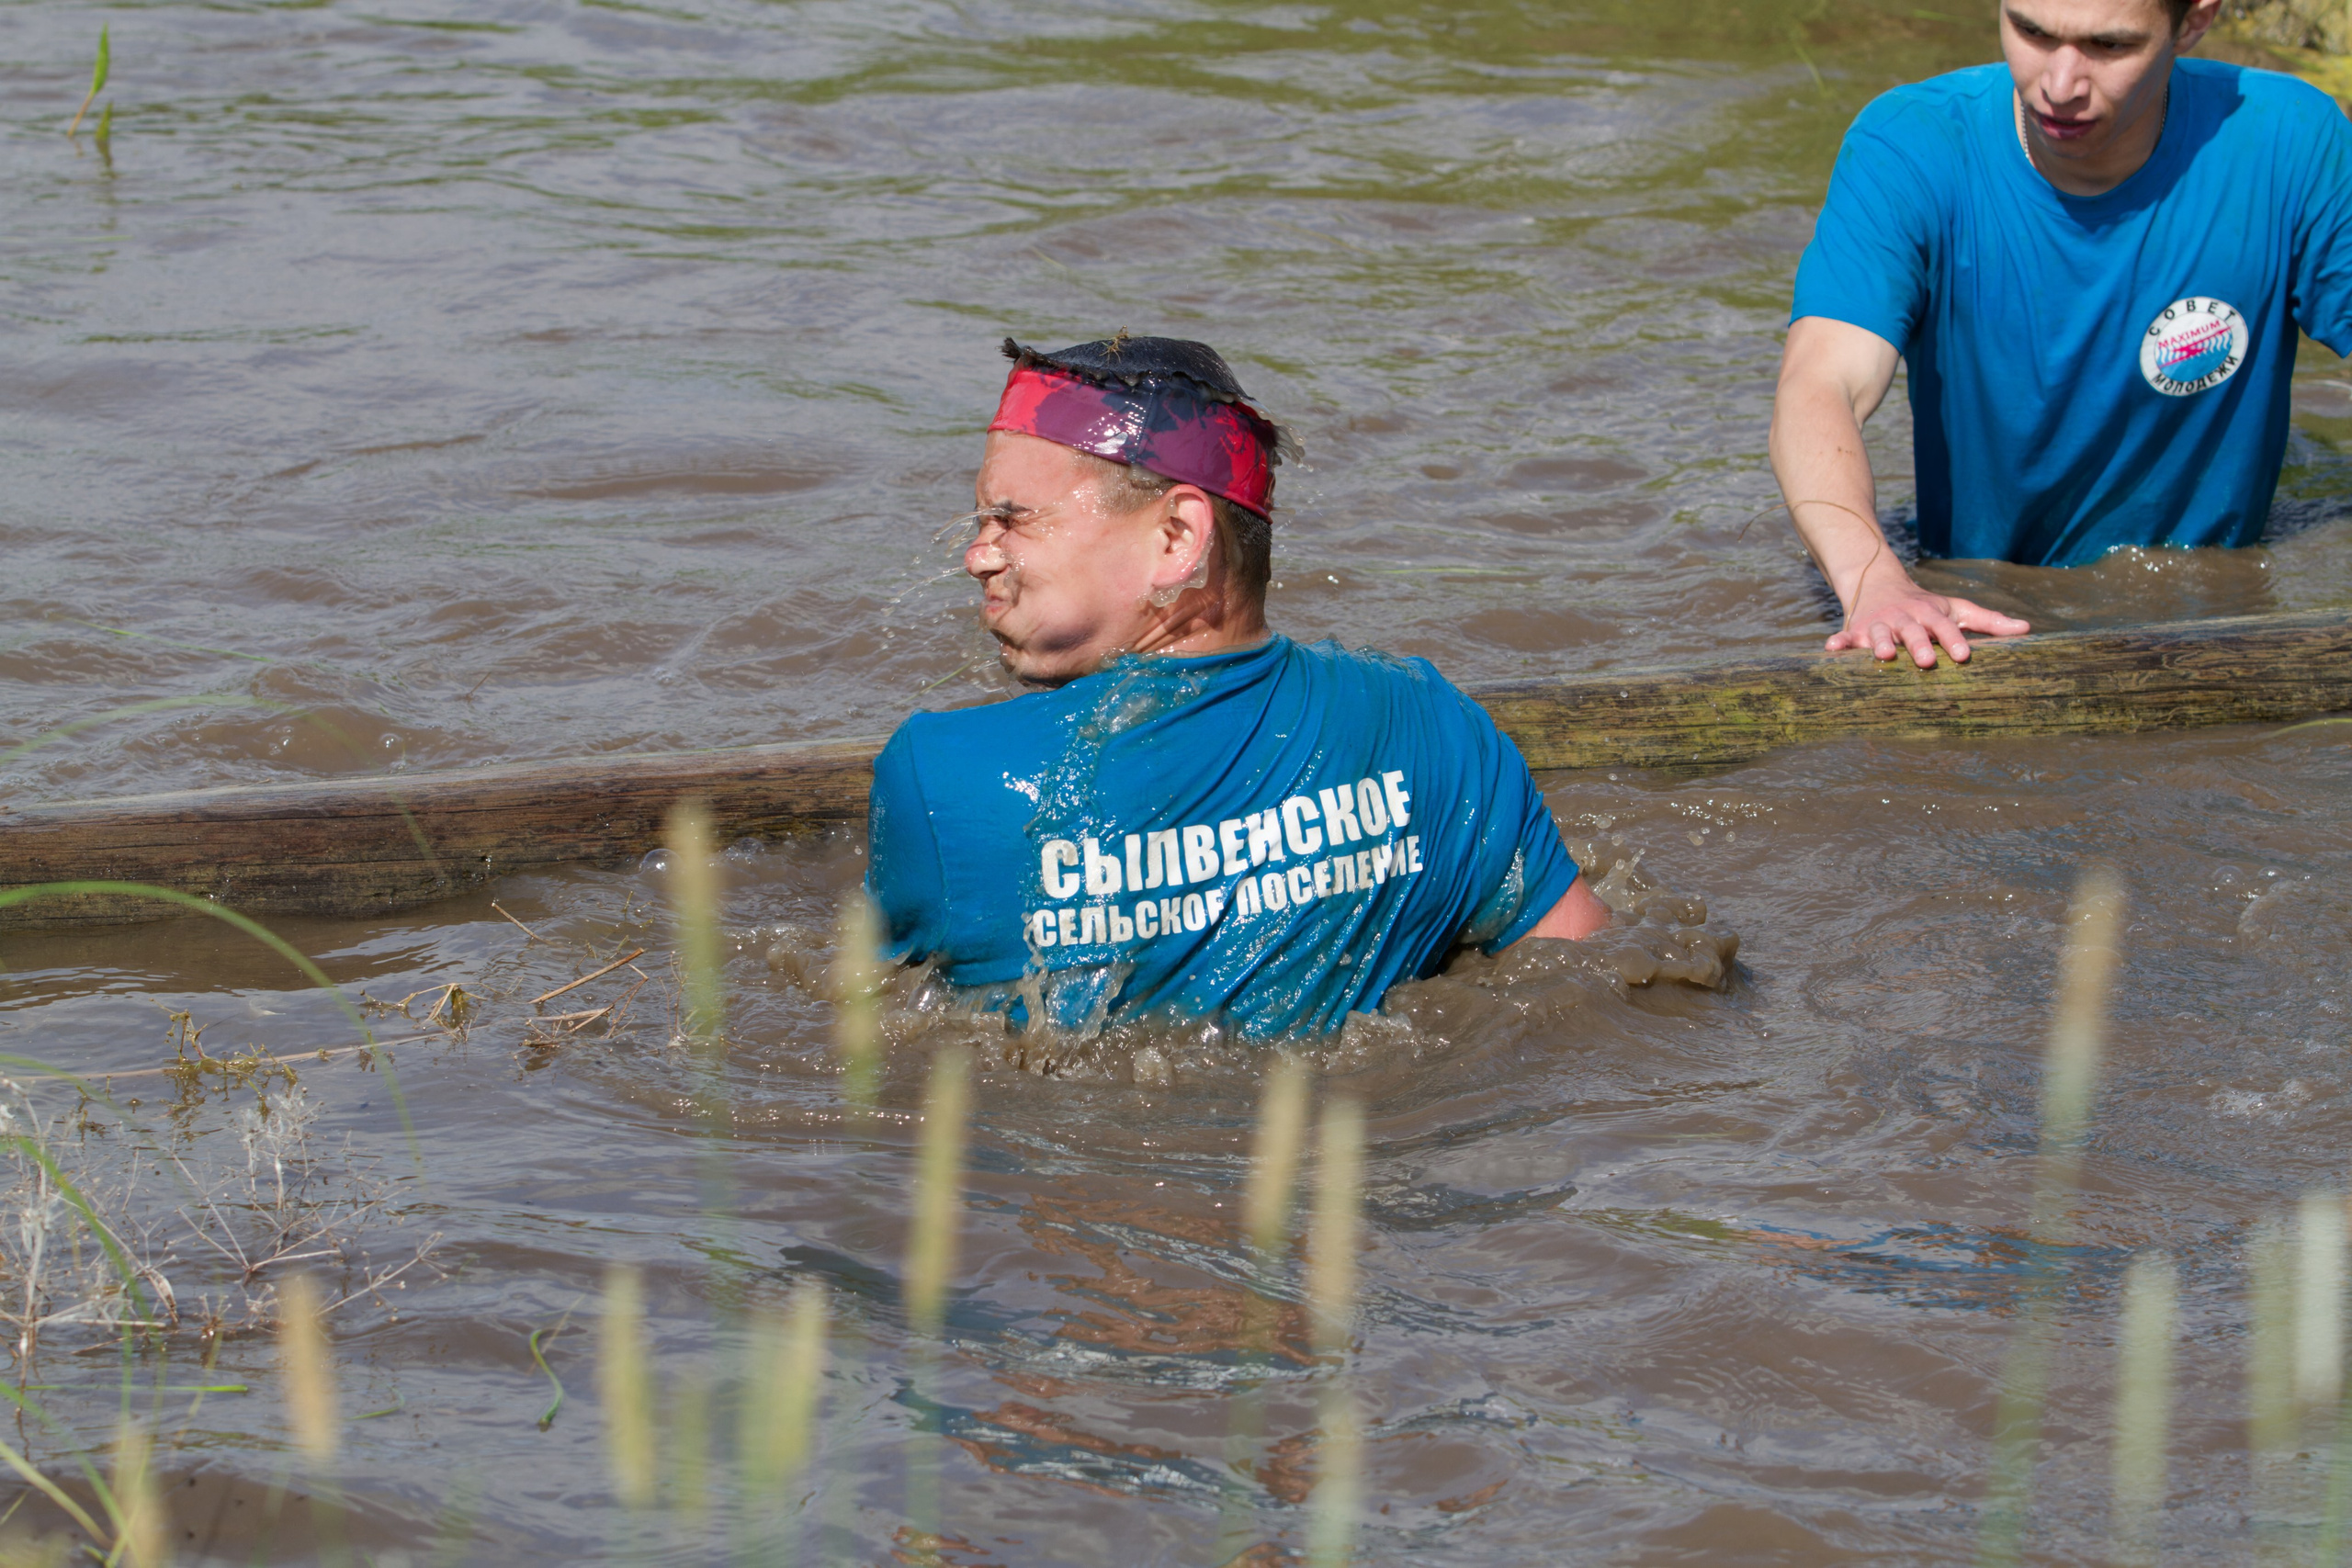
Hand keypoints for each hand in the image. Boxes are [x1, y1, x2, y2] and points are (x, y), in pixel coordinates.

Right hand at [1829, 577, 2030, 666]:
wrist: (1880, 584)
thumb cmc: (1926, 606)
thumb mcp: (1955, 608)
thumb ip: (1988, 621)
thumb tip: (2026, 629)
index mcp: (1930, 614)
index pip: (1945, 627)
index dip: (1954, 640)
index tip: (1965, 656)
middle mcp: (1905, 618)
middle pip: (1913, 632)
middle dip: (1918, 645)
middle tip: (1926, 662)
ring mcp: (1880, 624)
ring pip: (1880, 634)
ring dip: (1881, 643)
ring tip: (1883, 655)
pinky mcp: (1857, 630)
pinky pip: (1846, 636)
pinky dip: (1839, 642)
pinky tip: (1832, 648)